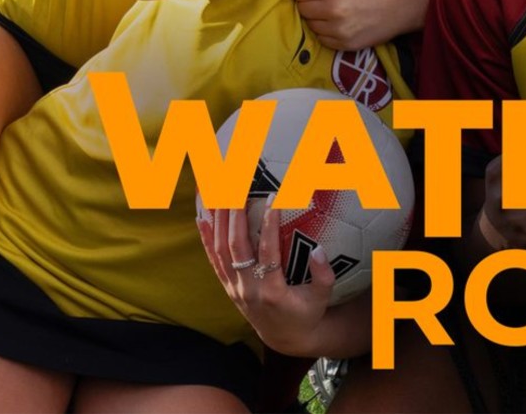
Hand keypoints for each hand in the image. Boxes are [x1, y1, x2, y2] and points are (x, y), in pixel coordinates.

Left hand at [198, 206, 335, 356]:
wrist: (286, 338)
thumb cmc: (307, 313)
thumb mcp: (322, 297)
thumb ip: (323, 275)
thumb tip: (318, 249)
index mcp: (272, 291)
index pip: (268, 252)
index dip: (269, 225)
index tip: (273, 199)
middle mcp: (248, 289)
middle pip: (237, 247)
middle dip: (236, 215)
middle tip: (236, 188)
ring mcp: (235, 288)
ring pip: (221, 251)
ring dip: (219, 221)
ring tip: (218, 194)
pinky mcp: (228, 287)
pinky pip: (214, 260)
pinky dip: (206, 239)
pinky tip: (202, 218)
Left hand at [293, 0, 419, 50]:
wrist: (400, 6)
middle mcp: (333, 9)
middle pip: (302, 9)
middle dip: (310, 4)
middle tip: (323, 1)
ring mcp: (338, 29)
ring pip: (311, 25)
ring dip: (318, 19)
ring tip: (334, 13)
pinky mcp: (344, 44)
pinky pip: (322, 39)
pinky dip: (327, 32)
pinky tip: (340, 24)